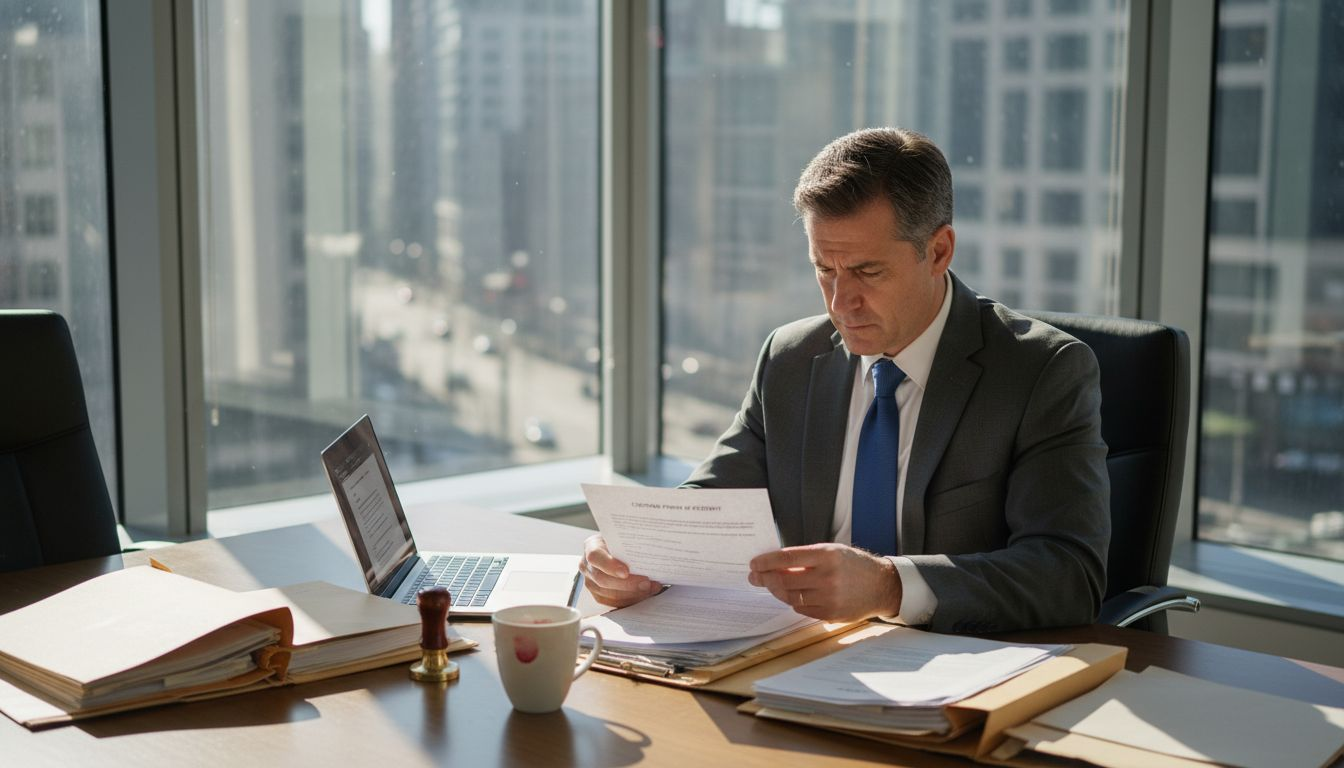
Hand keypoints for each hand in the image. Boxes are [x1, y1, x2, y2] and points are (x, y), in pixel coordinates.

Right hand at [580, 533, 662, 607]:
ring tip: (651, 588)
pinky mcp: (597, 594)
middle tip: (647, 583)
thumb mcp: (622, 536)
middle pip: (603, 580)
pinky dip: (630, 600)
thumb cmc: (620, 541)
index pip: (595, 557)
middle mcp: (587, 566)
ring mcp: (590, 582)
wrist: (614, 549)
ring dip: (633, 594)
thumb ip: (629, 544)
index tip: (626, 572)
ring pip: (609, 594)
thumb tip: (649, 552)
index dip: (609, 566)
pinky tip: (644, 594)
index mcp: (591, 547)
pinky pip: (613, 602)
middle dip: (627, 584)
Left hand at [748, 543, 901, 621]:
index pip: (787, 558)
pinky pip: (802, 609)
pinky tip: (793, 595)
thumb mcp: (832, 551)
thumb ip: (806, 557)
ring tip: (771, 585)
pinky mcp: (830, 614)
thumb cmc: (854, 565)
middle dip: (765, 578)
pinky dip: (794, 602)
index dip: (767, 561)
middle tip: (755, 577)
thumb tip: (775, 565)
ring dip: (777, 591)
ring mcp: (829, 598)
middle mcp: (827, 577)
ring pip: (791, 597)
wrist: (881, 586)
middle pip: (785, 580)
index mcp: (827, 556)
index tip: (754, 564)